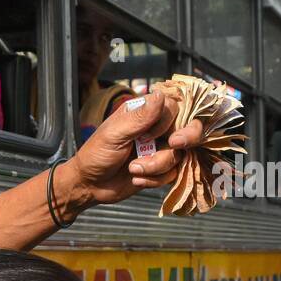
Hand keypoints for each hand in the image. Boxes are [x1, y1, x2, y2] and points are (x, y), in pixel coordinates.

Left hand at [62, 86, 204, 209]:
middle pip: (190, 127)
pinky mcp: (161, 170)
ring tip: (133, 169)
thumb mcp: (114, 134)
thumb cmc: (96, 155)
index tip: (149, 134)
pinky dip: (154, 179)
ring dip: (156, 165)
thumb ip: (139, 117)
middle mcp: (157, 129)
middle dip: (187, 137)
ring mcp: (160, 149)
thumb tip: (160, 95)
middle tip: (172, 145)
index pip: (174, 106)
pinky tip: (136, 180)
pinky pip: (173, 174)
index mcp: (144, 113)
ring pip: (179, 155)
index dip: (168, 120)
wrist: (90, 185)